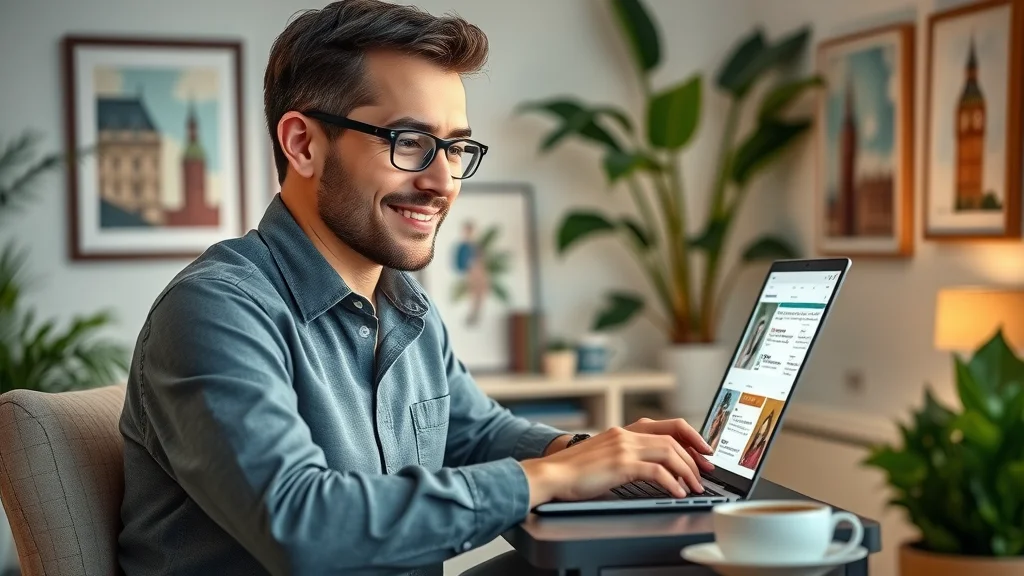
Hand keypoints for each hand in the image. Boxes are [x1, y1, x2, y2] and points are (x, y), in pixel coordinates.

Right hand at [520, 417, 714, 507]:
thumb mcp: (605, 455)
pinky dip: (672, 483)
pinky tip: (677, 493)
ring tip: (694, 486)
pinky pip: (656, 471)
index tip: (705, 450)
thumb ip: (627, 455)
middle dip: (695, 457)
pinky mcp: (621, 464)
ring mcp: (624, 447)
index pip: (669, 425)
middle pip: (673, 439)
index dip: (692, 436)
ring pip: (669, 452)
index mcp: (625, 430)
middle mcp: (627, 434)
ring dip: (687, 471)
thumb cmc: (575, 471)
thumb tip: (653, 470)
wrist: (552, 474)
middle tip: (705, 473)